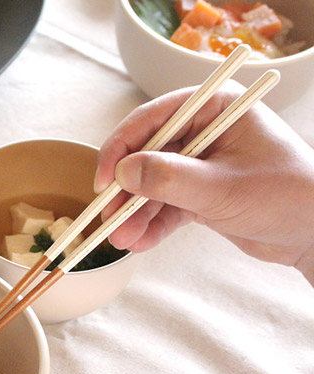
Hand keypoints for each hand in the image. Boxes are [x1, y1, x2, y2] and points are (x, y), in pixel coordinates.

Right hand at [94, 83, 313, 284]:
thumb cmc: (288, 197)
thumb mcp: (223, 188)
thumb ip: (170, 179)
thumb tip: (123, 172)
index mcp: (215, 108)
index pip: (153, 119)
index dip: (121, 149)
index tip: (105, 181)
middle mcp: (204, 130)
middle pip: (146, 155)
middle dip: (126, 191)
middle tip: (108, 219)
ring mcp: (200, 162)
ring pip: (152, 184)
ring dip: (135, 213)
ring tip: (122, 241)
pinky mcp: (200, 192)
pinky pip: (165, 205)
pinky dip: (152, 224)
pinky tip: (140, 243)